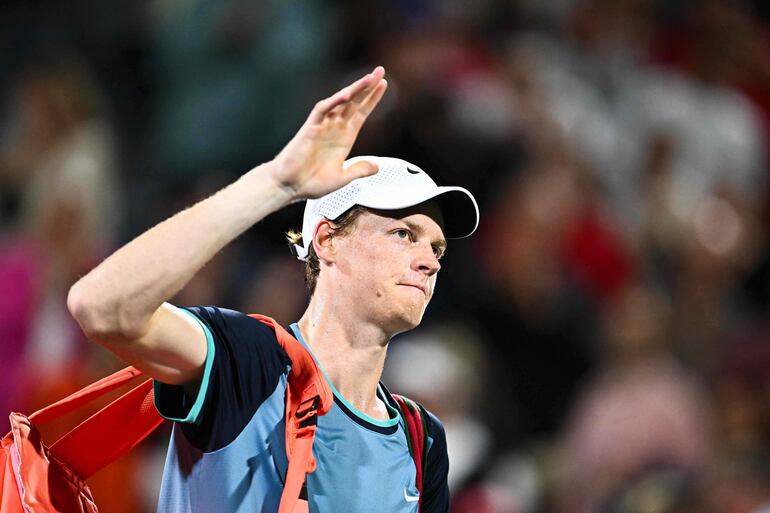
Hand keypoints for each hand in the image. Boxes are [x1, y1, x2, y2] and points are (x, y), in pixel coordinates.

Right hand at [270, 66, 387, 199]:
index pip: (361, 113)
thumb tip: (376, 167)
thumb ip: (359, 170)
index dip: (372, 99)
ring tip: (369, 78)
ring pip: (340, 101)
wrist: (290, 186)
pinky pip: (322, 110)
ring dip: (354, 89)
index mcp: (344, 138)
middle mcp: (335, 128)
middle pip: (354, 101)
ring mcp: (323, 126)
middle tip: (380, 70)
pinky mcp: (310, 128)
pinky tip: (345, 94)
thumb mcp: (342, 178)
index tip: (384, 85)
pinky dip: (333, 101)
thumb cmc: (311, 183)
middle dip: (367, 86)